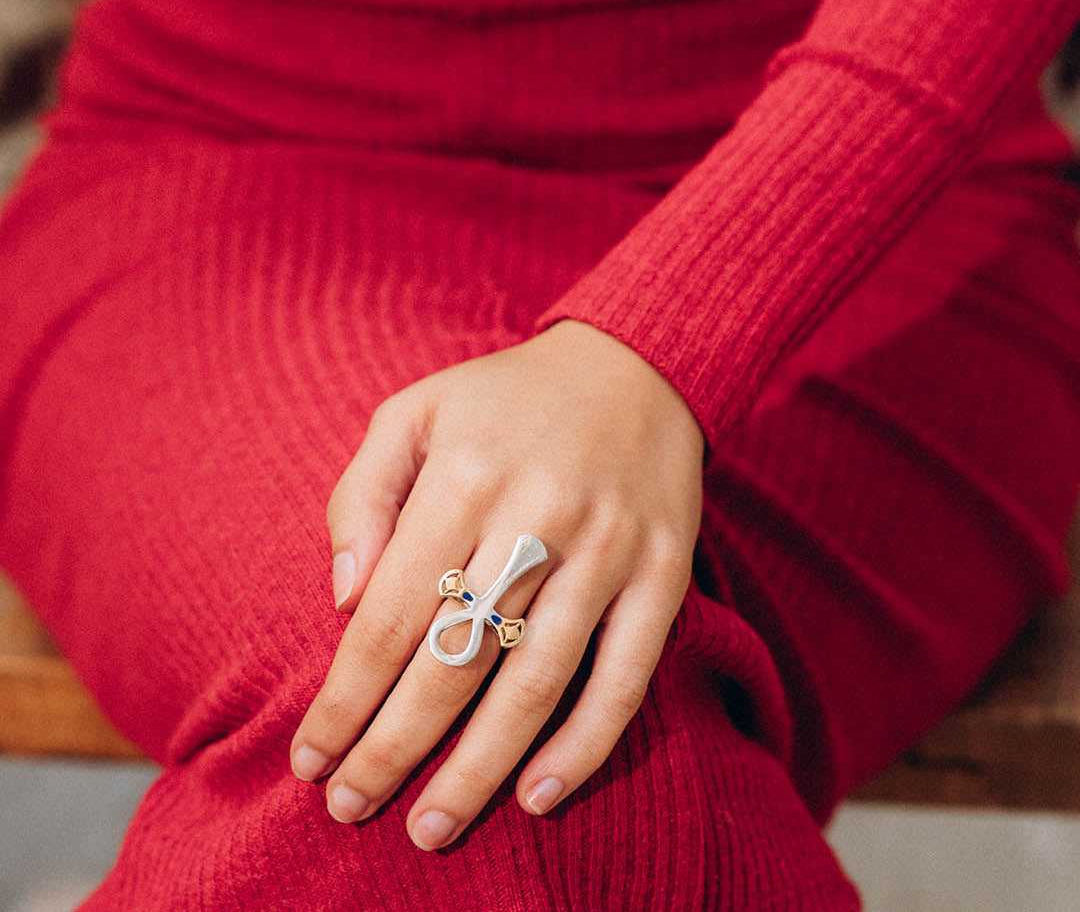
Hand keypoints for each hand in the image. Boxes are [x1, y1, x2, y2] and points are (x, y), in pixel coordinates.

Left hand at [289, 317, 705, 850]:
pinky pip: (624, 677)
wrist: (635, 366)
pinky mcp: (663, 574)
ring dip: (477, 771)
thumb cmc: (503, 400)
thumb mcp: (413, 412)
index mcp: (463, 476)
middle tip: (349, 808)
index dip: (343, 701)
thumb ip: (361, 497)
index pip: (389, 618)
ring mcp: (607, 550)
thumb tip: (343, 602)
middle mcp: (535, 516)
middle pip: (453, 664)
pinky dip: (584, 746)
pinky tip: (538, 796)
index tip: (309, 758)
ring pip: (534, 685)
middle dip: (392, 751)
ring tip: (429, 829)